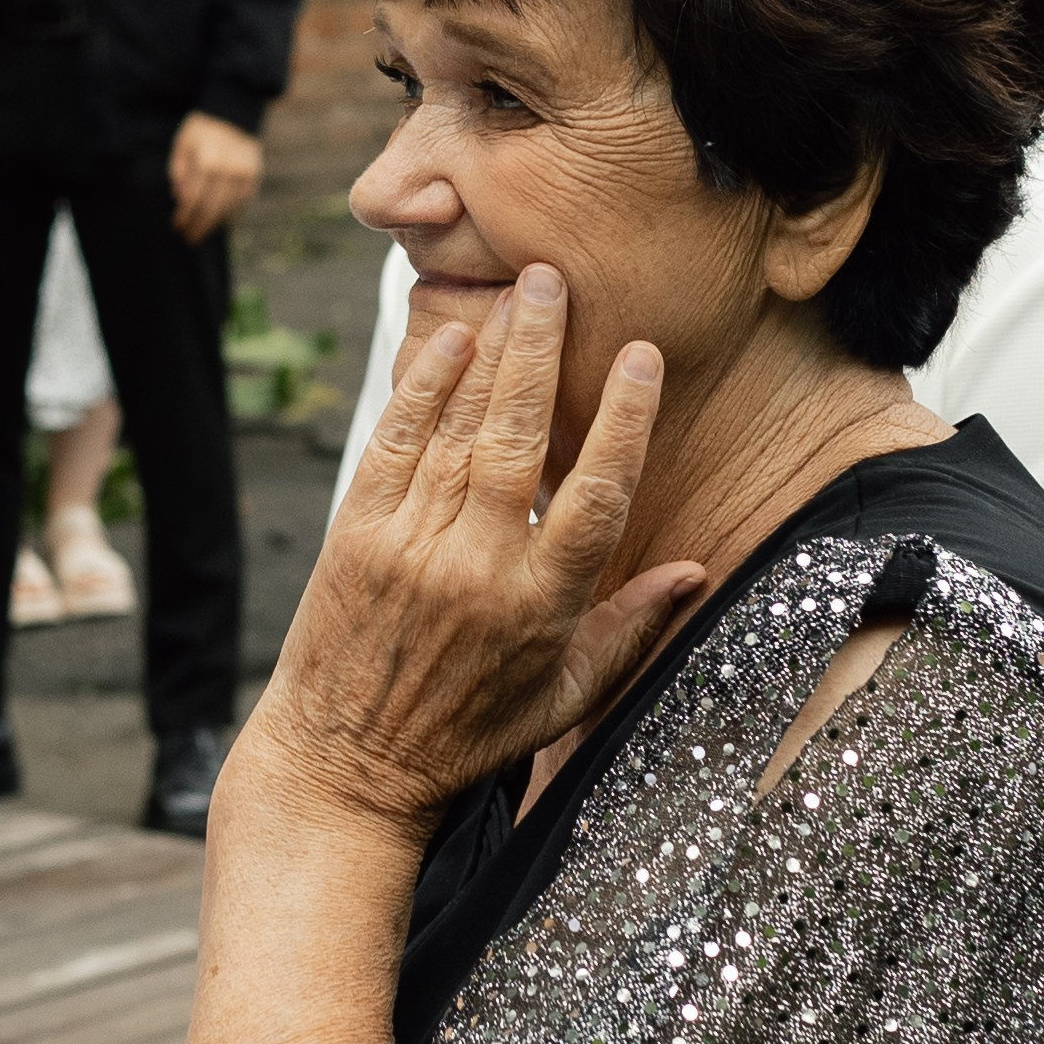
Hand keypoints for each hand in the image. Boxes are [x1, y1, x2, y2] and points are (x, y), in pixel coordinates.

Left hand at [169, 111, 261, 244]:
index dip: (184, 216)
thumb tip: (179, 198)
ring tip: (202, 233)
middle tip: (189, 239)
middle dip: (198, 227)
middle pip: (210, 209)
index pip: (193, 199)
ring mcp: (243, 173)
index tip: (176, 226)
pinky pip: (241, 203)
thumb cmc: (202, 129)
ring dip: (213, 224)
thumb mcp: (182, 143)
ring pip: (228, 209)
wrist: (233, 113)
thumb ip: (178, 170)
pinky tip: (219, 221)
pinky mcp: (254, 175)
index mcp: (206, 160)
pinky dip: (230, 214)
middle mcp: (227, 169)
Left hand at [232, 266, 702, 837]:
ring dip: (489, 353)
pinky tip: (447, 342)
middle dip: (539, 352)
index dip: (621, 423)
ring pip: (457, 431)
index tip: (641, 358)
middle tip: (555, 280)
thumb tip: (697, 571)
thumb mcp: (564, 697)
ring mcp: (410, 548)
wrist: (346, 763)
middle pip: (517, 440)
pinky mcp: (355, 537)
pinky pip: (394, 446)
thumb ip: (631, 628)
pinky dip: (421, 390)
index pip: (594, 497)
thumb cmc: (467, 734)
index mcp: (539, 608)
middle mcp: (476, 570)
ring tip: (516, 292)